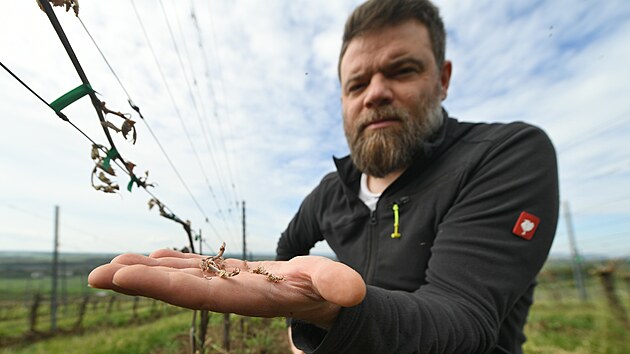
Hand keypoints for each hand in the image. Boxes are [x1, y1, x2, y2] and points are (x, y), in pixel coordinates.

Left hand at [88, 249, 365, 328]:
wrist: (325, 299)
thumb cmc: (331, 292)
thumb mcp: (336, 286)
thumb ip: (338, 286)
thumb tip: (353, 293)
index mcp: (249, 298)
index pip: (199, 294)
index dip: (161, 286)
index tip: (121, 277)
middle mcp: (230, 294)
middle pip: (178, 287)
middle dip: (138, 281)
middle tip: (95, 275)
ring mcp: (227, 284)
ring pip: (181, 276)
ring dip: (146, 271)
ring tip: (109, 267)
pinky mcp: (230, 274)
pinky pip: (196, 268)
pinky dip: (172, 262)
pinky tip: (152, 256)